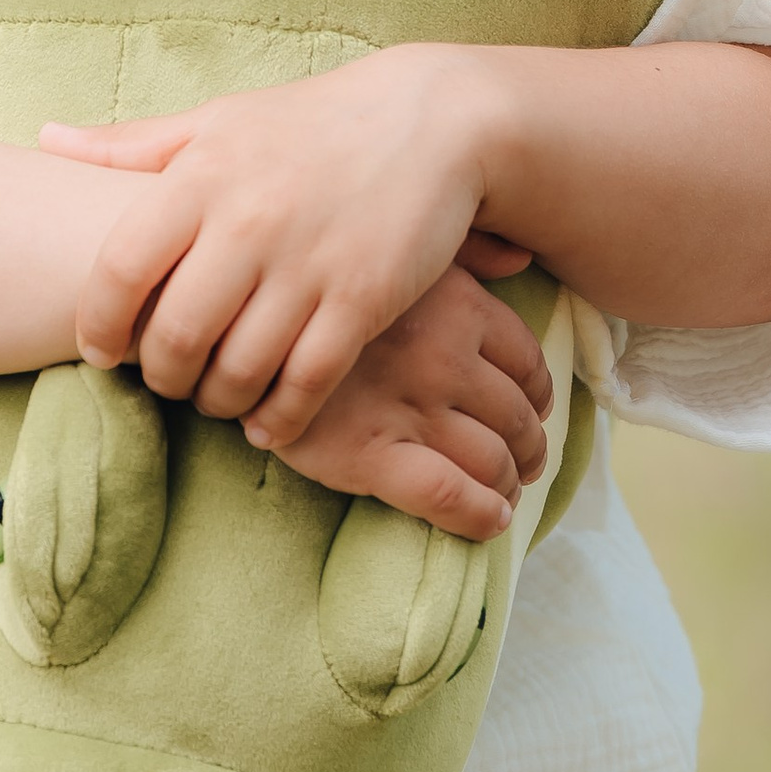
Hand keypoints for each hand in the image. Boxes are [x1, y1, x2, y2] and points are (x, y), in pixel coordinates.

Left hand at [44, 47, 518, 442]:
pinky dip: (280, 418)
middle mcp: (249, 222)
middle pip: (175, 335)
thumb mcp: (217, 121)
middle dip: (160, 377)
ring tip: (215, 398)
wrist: (431, 120)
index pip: (120, 268)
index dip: (99, 324)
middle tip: (164, 382)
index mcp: (201, 178)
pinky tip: (267, 423)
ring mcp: (309, 264)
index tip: (101, 351)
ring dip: (216, 401)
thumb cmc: (309, 125)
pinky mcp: (364, 299)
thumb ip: (131, 145)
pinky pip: (307, 382)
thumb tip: (46, 139)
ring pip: (238, 369)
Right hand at [277, 266, 553, 537]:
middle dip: (529, 448)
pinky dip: (480, 515)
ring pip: (493, 460)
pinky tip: (488, 520)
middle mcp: (441, 356)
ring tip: (503, 493)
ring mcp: (407, 407)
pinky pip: (448, 495)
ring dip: (509, 484)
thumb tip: (518, 256)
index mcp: (456, 306)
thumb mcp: (397, 251)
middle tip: (523, 463)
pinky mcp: (368, 453)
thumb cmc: (322, 279)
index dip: (537, 396)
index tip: (529, 412)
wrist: (234, 317)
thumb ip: (462, 252)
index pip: (527, 363)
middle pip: (517, 417)